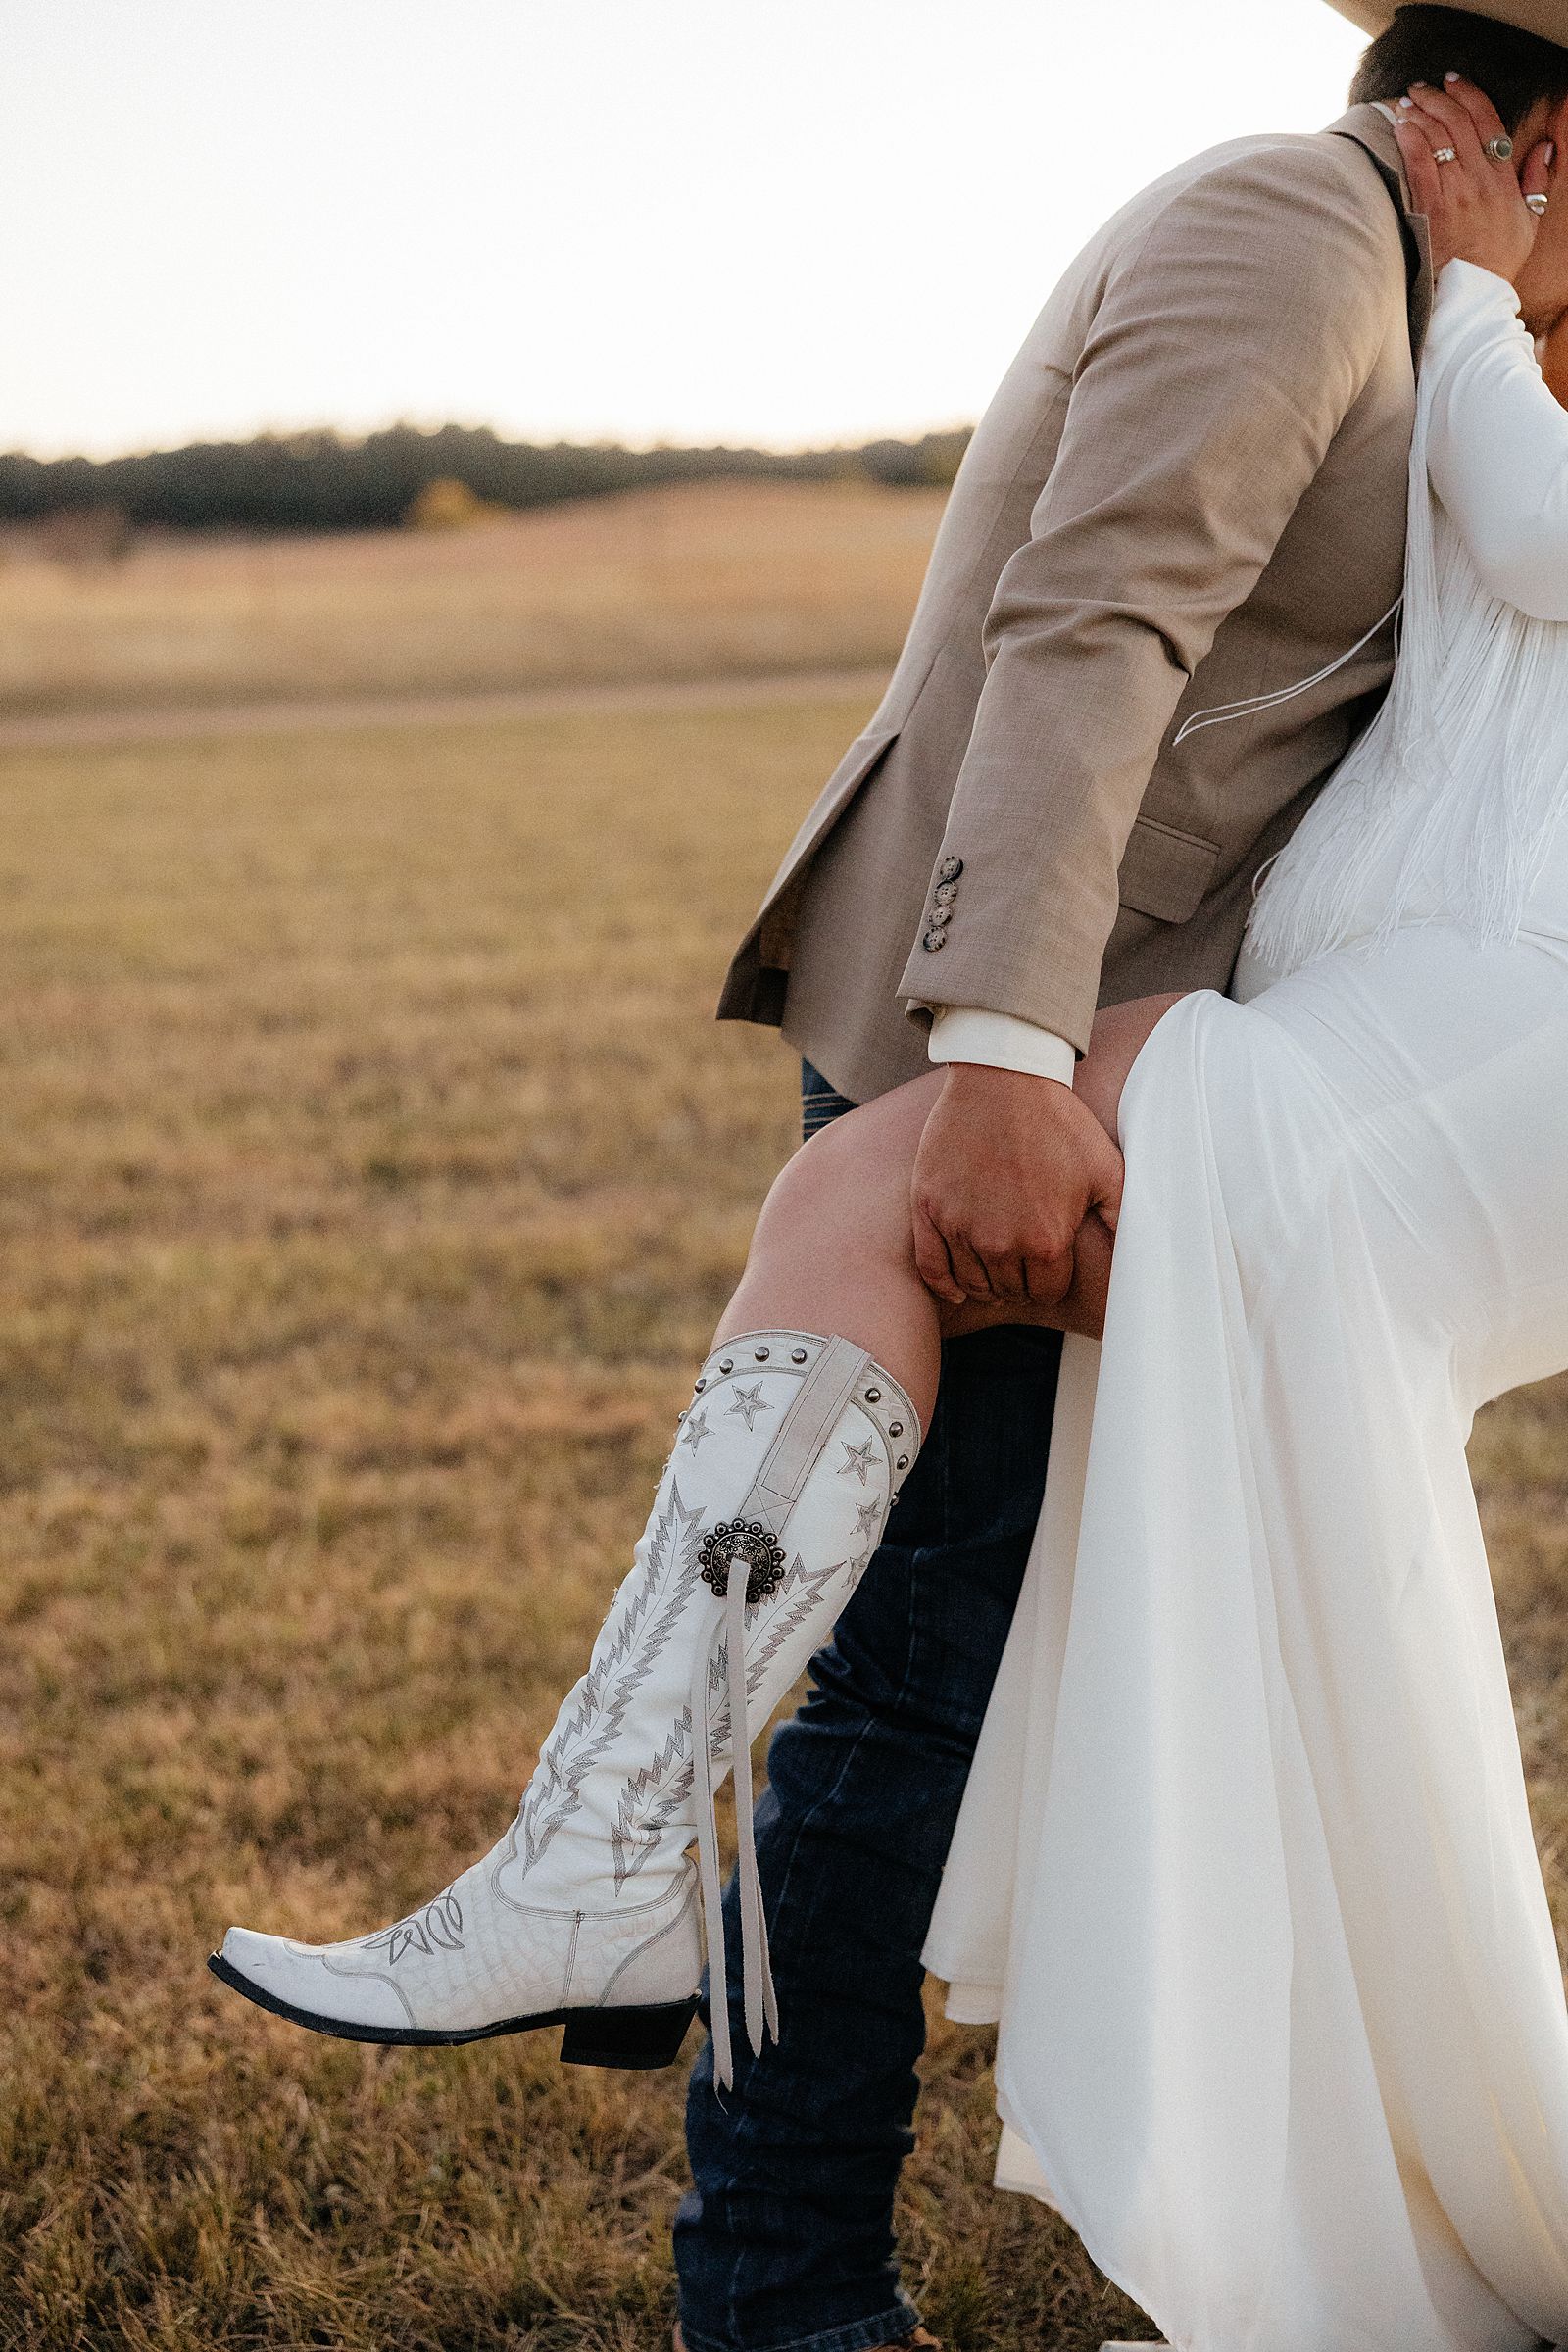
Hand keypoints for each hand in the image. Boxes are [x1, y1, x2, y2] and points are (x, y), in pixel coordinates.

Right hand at [910, 1063, 1124, 1308]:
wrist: (1005, 1078)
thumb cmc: (1059, 1122)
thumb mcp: (1107, 1171)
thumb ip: (1123, 1221)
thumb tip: (1142, 1259)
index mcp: (1047, 1241)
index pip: (1046, 1293)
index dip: (1050, 1282)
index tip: (1050, 1266)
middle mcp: (1001, 1244)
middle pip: (1008, 1290)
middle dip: (1019, 1282)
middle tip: (1023, 1261)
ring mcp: (960, 1227)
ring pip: (973, 1283)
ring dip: (986, 1282)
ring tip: (996, 1267)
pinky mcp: (930, 1209)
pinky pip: (931, 1268)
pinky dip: (944, 1284)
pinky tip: (958, 1286)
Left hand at [1393, 74, 1553, 280]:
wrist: (1473, 292)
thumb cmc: (1499, 258)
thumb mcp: (1530, 219)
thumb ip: (1537, 180)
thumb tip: (1545, 146)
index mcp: (1504, 178)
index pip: (1488, 121)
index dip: (1470, 95)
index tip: (1454, 80)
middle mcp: (1479, 180)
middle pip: (1458, 122)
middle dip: (1438, 97)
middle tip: (1422, 87)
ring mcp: (1453, 193)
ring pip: (1436, 137)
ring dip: (1420, 113)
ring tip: (1407, 101)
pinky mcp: (1429, 208)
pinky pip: (1418, 164)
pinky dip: (1409, 139)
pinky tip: (1400, 125)